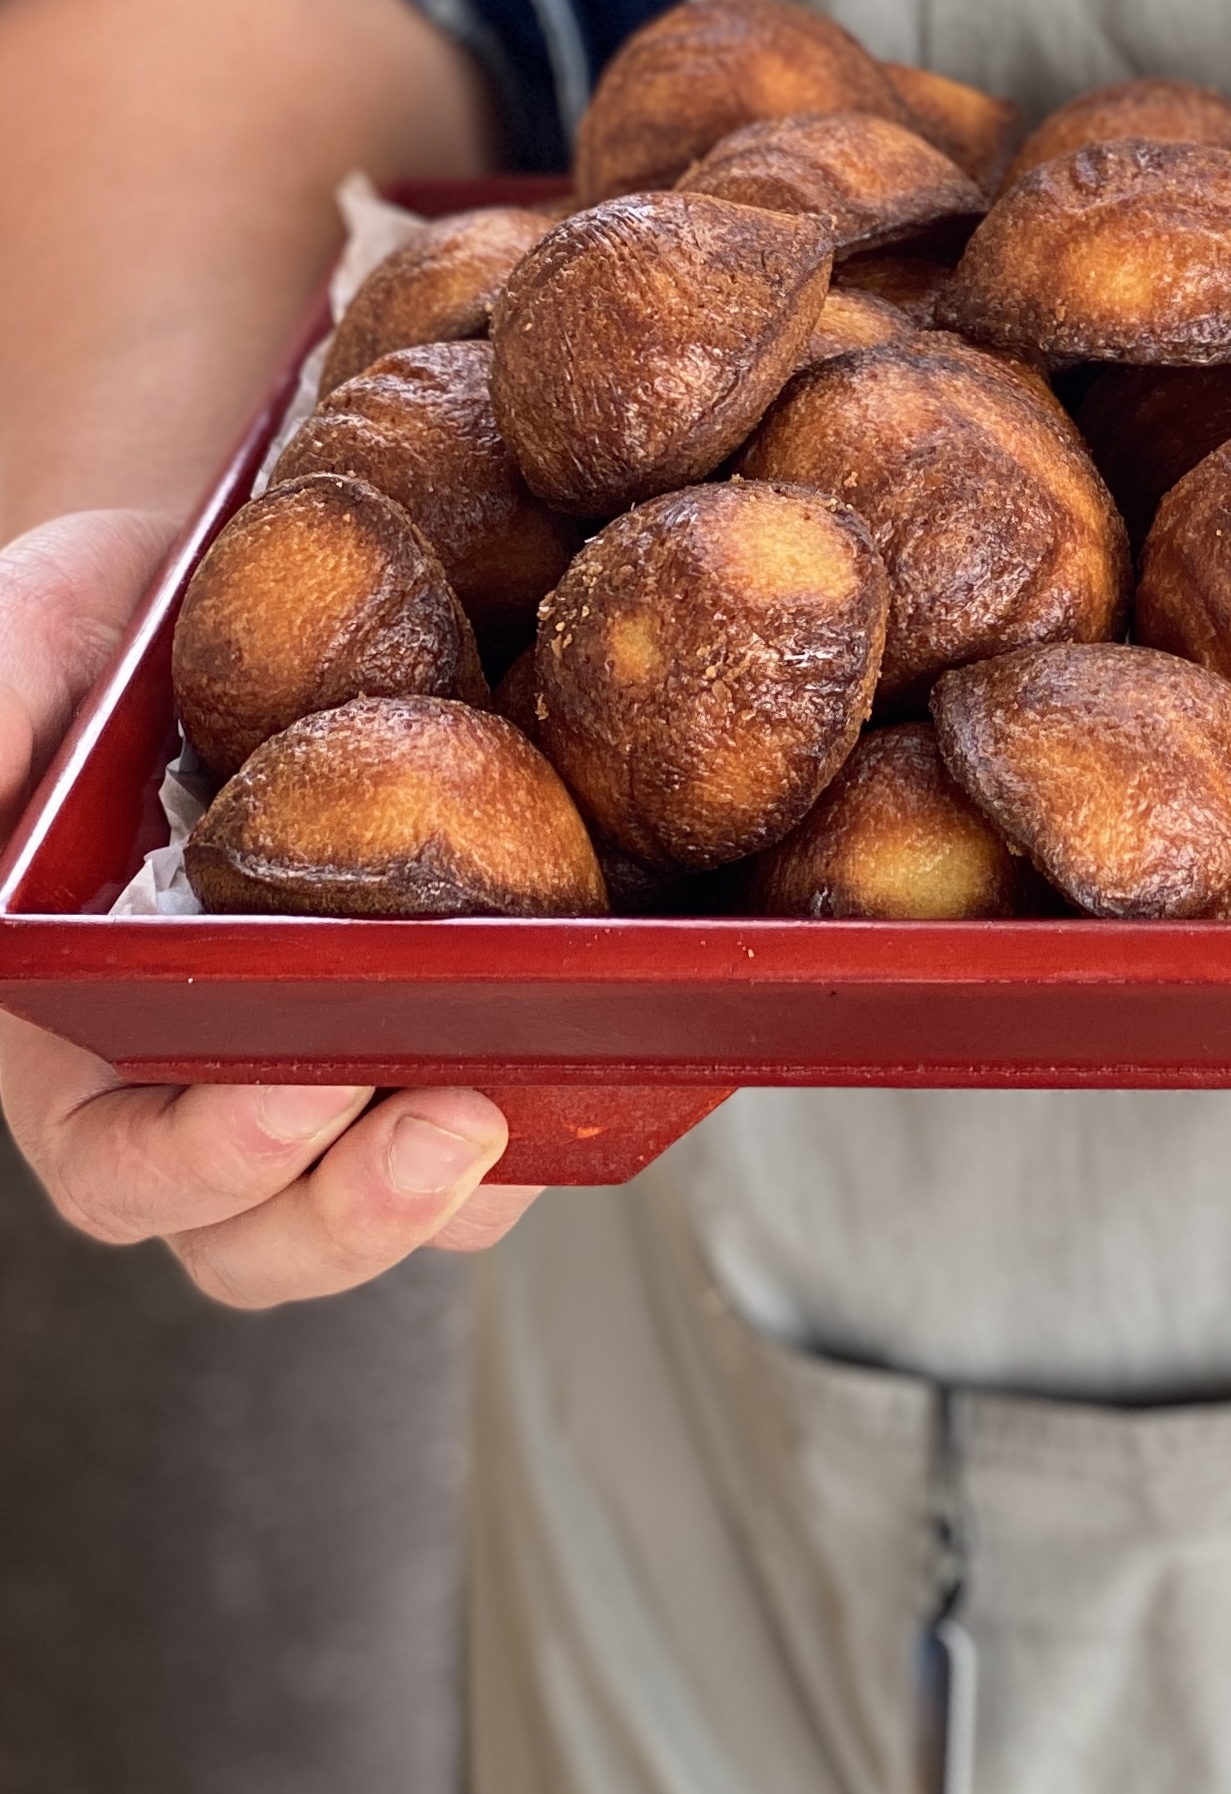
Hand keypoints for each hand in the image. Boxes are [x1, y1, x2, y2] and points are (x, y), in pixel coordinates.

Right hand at [0, 502, 538, 1304]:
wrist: (272, 557)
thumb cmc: (124, 627)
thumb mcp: (34, 641)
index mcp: (89, 1034)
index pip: (124, 1166)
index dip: (202, 1161)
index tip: (292, 1087)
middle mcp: (215, 1078)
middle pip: (266, 1236)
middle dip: (352, 1212)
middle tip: (446, 1118)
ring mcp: (354, 1058)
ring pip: (405, 1208)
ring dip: (465, 1188)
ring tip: (520, 1097)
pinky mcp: (472, 1018)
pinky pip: (527, 1116)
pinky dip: (567, 1105)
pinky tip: (610, 1043)